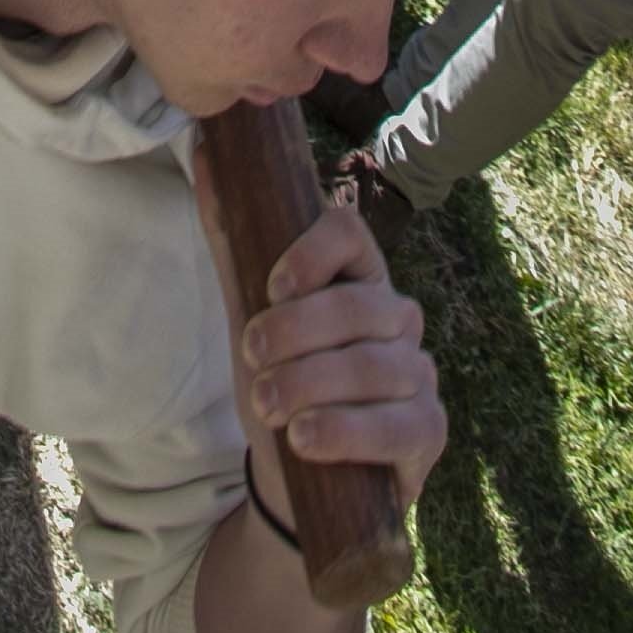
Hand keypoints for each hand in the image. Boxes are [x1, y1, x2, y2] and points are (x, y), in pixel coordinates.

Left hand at [192, 147, 447, 512]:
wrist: (295, 479)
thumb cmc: (282, 385)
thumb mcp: (250, 316)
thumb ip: (233, 243)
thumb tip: (204, 153)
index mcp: (357, 278)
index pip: (349, 233)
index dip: (312, 253)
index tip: (272, 287)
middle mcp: (397, 319)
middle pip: (357, 305)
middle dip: (295, 334)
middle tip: (251, 362)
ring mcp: (419, 375)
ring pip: (374, 365)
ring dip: (311, 385)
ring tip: (268, 406)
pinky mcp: (428, 431)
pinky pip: (398, 424)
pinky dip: (346, 431)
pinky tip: (305, 439)